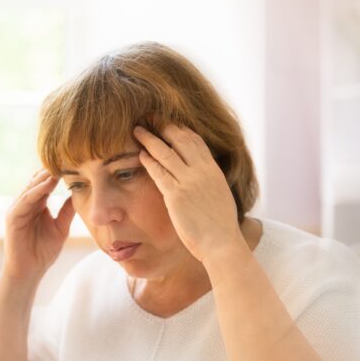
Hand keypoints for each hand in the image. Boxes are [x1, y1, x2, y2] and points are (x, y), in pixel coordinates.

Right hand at [2, 168, 74, 280]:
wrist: (29, 271)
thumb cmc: (43, 252)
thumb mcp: (61, 228)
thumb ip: (67, 211)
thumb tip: (79, 194)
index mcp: (37, 205)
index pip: (47, 185)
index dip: (58, 175)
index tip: (73, 164)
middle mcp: (26, 204)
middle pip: (37, 182)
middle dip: (50, 171)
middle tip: (65, 158)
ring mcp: (17, 209)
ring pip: (31, 188)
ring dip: (44, 178)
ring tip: (58, 167)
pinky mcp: (12, 217)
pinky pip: (25, 200)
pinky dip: (36, 191)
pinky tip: (47, 185)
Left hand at [133, 124, 243, 261]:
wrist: (222, 243)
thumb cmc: (220, 227)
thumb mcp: (219, 197)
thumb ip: (208, 184)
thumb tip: (202, 181)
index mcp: (213, 170)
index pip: (196, 141)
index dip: (180, 129)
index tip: (168, 122)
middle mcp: (202, 171)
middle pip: (180, 139)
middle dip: (163, 125)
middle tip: (150, 117)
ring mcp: (189, 182)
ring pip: (166, 152)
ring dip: (150, 139)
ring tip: (137, 130)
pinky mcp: (176, 195)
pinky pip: (159, 172)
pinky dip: (148, 161)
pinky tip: (140, 154)